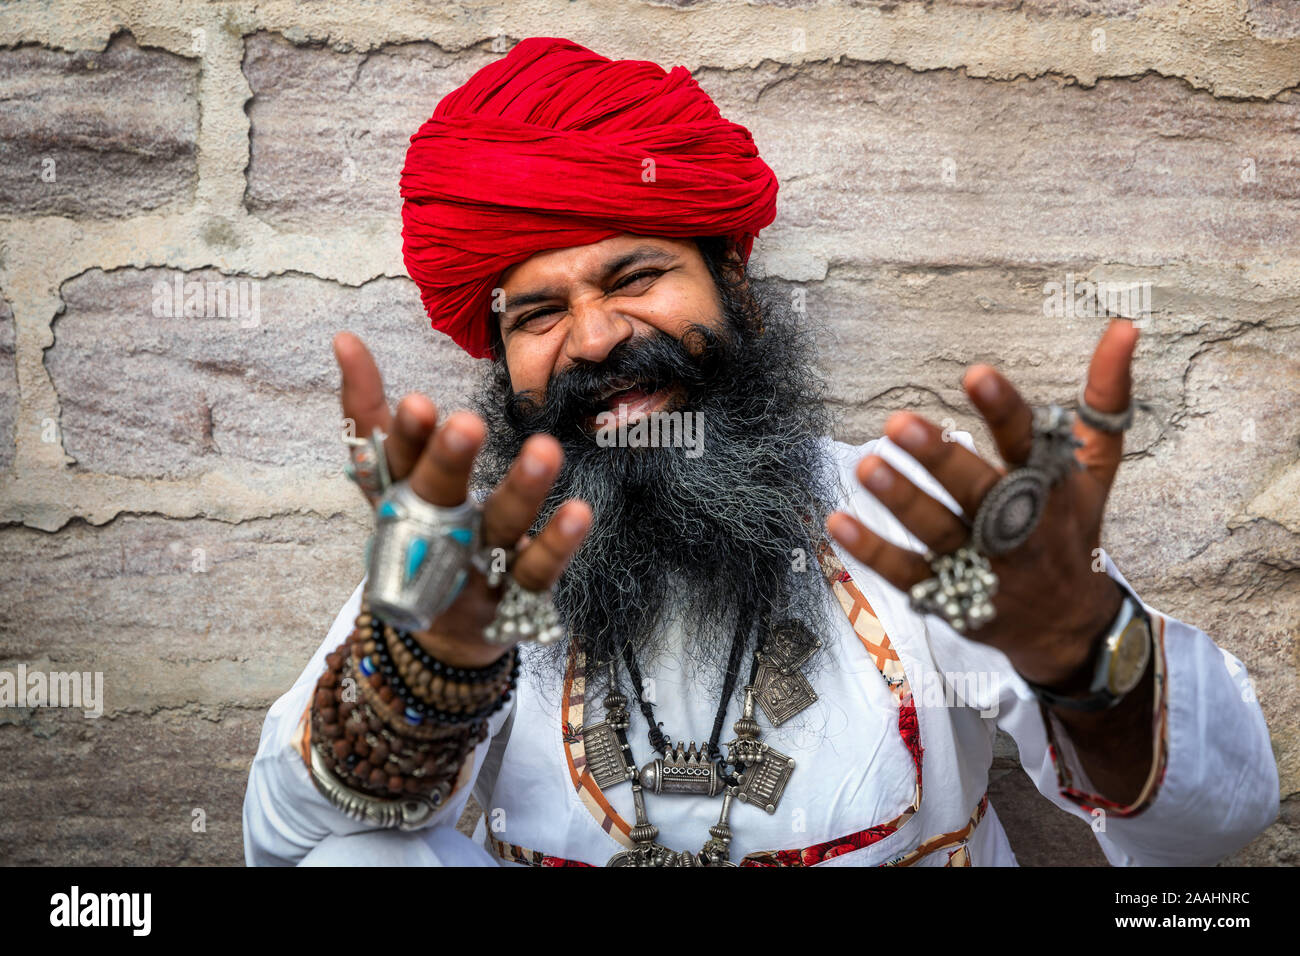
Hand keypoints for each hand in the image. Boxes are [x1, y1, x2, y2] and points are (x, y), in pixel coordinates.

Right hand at [334, 332, 591, 667]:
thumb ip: (369, 410)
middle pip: (438, 496)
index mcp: (402, 498)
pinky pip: (537, 571)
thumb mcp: (391, 476)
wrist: (442, 631)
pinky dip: (556, 545)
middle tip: (466, 424)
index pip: (397, 462)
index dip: (405, 436)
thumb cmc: (420, 533)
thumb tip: (345, 338)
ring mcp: (475, 569)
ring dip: (521, 491)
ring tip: (544, 449)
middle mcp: (434, 533)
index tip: (419, 403)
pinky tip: (579, 512)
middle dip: (450, 462)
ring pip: (499, 528)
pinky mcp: (515, 599)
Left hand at [826, 319, 1140, 687]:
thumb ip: (1105, 396)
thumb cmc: (1074, 528)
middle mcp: (1016, 526)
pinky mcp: (950, 595)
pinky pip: (907, 572)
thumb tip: (1124, 327)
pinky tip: (838, 521)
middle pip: (978, 491)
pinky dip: (872, 551)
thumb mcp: (1096, 465)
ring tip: (866, 467)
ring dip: (902, 501)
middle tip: (900, 424)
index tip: (975, 374)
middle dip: (940, 459)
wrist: (1070, 626)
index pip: (1028, 442)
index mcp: (1049, 486)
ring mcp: (981, 563)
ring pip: (938, 531)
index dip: (1003, 409)